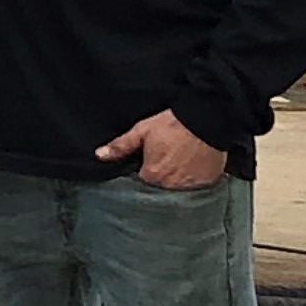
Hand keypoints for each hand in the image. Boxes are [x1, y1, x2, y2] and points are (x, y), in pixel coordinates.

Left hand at [97, 109, 226, 189]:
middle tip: (167, 155)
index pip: (141, 179)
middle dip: (160, 173)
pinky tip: (194, 163)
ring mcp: (190, 186)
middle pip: (159, 184)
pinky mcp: (206, 182)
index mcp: (152, 175)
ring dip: (177, 176)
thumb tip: (99, 155)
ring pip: (178, 186)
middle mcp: (170, 185)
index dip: (144, 168)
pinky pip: (197, 185)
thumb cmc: (173, 123)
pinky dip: (194, 177)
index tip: (149, 157)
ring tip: (180, 158)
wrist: (205, 119)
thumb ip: (121, 145)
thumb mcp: (143, 130)